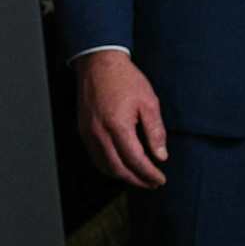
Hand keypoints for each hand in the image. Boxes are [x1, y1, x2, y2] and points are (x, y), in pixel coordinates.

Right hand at [74, 50, 167, 188]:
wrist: (99, 62)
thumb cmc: (124, 78)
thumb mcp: (148, 101)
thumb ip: (155, 131)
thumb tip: (161, 156)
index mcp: (118, 125)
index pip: (135, 160)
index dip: (149, 174)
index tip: (160, 179)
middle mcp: (99, 132)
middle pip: (118, 169)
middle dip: (137, 180)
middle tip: (152, 183)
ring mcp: (88, 132)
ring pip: (104, 165)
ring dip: (122, 176)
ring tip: (138, 177)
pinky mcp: (83, 129)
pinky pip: (95, 156)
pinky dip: (108, 166)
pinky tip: (119, 165)